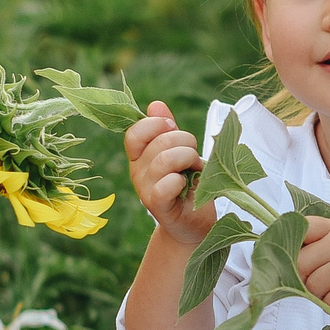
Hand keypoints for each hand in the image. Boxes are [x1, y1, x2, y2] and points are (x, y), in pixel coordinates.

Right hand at [125, 101, 214, 247]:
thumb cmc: (188, 186)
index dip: (156, 124)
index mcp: (139, 156)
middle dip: (185, 141)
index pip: (135, 132)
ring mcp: (145, 190)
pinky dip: (181, 181)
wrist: (193, 224)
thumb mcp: (179, 153)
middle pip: (159, 142)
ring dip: (188, 159)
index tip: (174, 128)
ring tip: (195, 169)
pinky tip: (187, 185)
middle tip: (194, 155)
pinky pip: (165, 185)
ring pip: (164, 160)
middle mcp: (138, 172)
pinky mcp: (158, 206)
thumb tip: (156, 105)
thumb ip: (167, 130)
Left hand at [298, 217, 329, 316]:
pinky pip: (329, 302)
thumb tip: (273, 258)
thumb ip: (306, 246)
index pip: (301, 228)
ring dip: (319, 295)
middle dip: (303, 278)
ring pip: (313, 286)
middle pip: (301, 264)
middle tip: (319, 280)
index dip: (289, 245)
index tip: (290, 256)